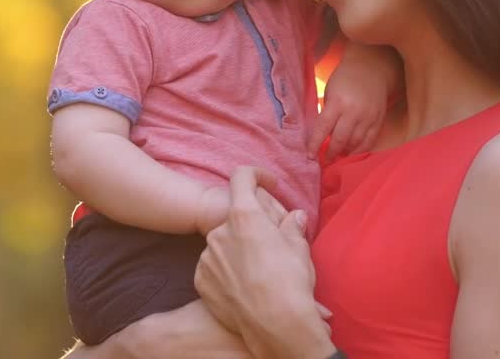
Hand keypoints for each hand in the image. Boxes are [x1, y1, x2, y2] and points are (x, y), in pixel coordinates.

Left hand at [195, 167, 333, 358]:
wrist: (276, 324)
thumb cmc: (291, 282)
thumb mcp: (299, 248)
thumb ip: (291, 226)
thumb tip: (294, 217)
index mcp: (244, 216)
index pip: (241, 178)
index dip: (255, 174)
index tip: (266, 182)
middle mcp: (220, 232)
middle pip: (235, 217)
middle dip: (252, 226)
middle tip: (272, 244)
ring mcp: (206, 257)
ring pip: (224, 244)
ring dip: (238, 250)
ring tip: (260, 272)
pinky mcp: (200, 280)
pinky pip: (214, 267)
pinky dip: (227, 271)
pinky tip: (245, 285)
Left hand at [314, 44, 401, 159]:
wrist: (371, 69)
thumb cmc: (344, 79)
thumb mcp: (330, 92)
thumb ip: (327, 113)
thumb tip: (321, 137)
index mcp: (337, 102)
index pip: (323, 128)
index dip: (315, 144)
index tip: (310, 156)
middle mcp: (353, 111)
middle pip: (340, 139)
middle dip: (331, 153)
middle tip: (325, 160)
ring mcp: (368, 117)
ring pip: (355, 143)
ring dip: (345, 153)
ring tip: (338, 157)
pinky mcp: (378, 120)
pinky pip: (369, 141)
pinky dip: (360, 150)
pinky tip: (352, 153)